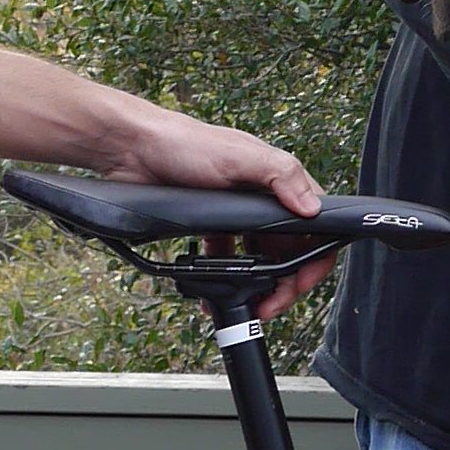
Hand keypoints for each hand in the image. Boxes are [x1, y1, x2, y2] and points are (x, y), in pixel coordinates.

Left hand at [110, 105, 334, 319]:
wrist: (134, 149)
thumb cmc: (185, 143)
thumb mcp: (238, 156)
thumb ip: (279, 176)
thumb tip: (312, 207)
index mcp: (276, 180)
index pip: (315, 224)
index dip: (314, 257)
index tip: (301, 282)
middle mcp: (262, 199)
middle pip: (289, 250)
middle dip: (285, 283)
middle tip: (270, 306)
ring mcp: (237, 215)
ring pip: (260, 259)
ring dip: (257, 285)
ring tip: (246, 304)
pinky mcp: (212, 227)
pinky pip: (227, 259)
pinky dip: (226, 278)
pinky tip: (217, 293)